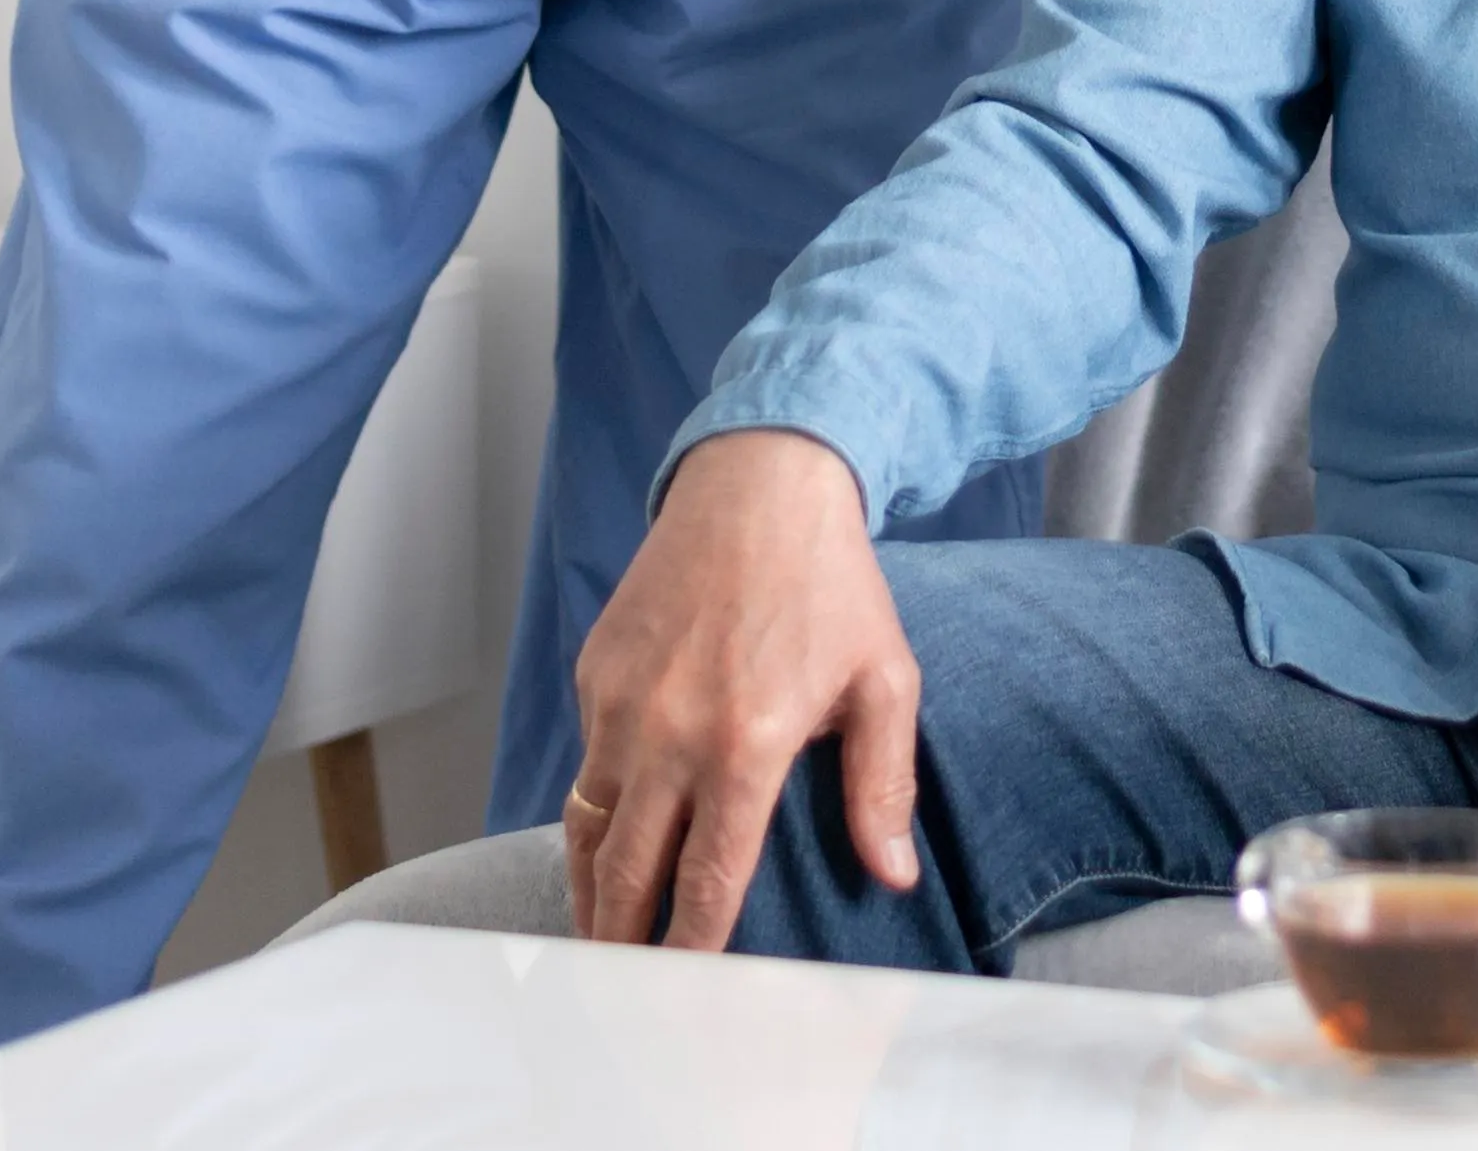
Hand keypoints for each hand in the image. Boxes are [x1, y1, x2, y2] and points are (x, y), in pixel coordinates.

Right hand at [565, 430, 918, 948]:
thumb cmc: (832, 585)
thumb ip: (881, 785)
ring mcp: (620, 703)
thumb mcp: (885, 679)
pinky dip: (589, 815)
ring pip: (587, 827)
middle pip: (626, 872)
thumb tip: (892, 875)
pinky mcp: (594, 673)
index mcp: (744, 744)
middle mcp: (668, 733)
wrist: (760, 484)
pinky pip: (584, 765)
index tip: (685, 992)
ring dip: (589, 891)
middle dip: (621, 941)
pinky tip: (606, 844)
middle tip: (621, 990)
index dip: (693, 948)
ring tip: (598, 938)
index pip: (706, 880)